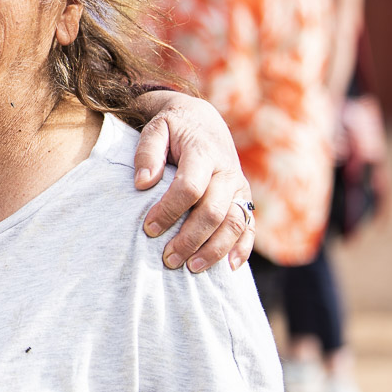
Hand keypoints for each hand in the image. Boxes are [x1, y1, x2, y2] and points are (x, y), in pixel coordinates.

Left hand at [131, 91, 255, 272]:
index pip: (190, 187)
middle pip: (213, 212)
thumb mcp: (156, 129)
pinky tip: (228, 268)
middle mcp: (226, 172)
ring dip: (214, 250)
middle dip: (190, 239)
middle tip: (167, 259)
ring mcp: (239, 188)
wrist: (203, 121)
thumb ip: (147, 153)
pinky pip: (249, 227)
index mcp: (203, 153)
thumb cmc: (173, 128)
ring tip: (191, 269)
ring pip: (234, 224)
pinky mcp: (245, 200)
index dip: (169, 211)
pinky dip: (242, 249)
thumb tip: (142, 183)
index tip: (149, 229)